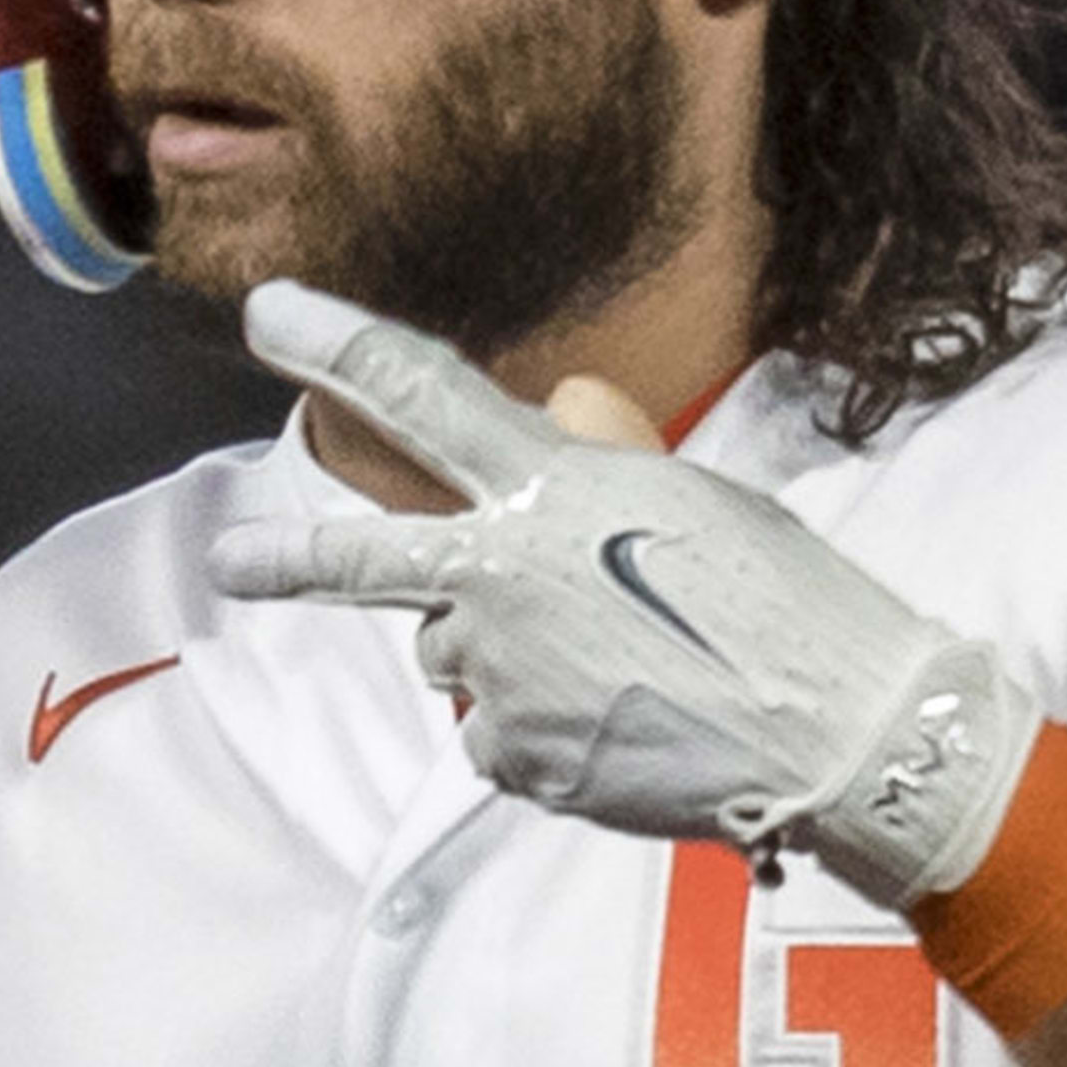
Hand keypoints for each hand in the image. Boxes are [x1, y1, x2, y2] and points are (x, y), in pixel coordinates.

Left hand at [209, 282, 1037, 894]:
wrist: (836, 730)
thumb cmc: (782, 599)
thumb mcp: (689, 498)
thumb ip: (599, 457)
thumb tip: (551, 402)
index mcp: (551, 484)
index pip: (421, 392)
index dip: (335, 345)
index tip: (266, 313)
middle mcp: (504, 572)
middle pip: (362, 562)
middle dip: (287, 561)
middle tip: (230, 563)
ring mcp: (501, 670)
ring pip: (459, 660)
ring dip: (509, 661)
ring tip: (618, 673)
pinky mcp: (513, 753)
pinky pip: (501, 737)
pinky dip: (547, 735)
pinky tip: (624, 729)